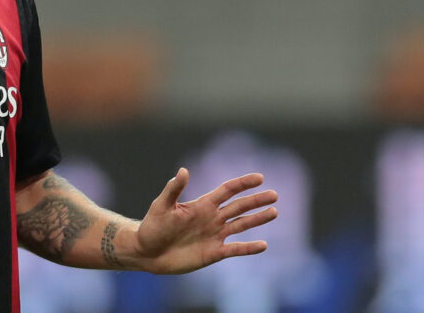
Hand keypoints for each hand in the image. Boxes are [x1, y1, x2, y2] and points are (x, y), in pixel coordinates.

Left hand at [134, 169, 276, 273]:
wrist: (148, 252)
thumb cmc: (152, 226)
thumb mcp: (162, 205)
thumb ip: (173, 189)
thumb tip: (183, 170)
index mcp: (202, 204)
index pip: (227, 190)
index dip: (243, 183)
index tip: (260, 177)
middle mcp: (212, 218)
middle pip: (239, 206)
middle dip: (256, 200)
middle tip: (275, 194)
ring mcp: (214, 235)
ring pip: (241, 225)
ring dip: (257, 219)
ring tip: (274, 212)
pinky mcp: (214, 253)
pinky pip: (235, 249)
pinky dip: (249, 248)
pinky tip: (263, 245)